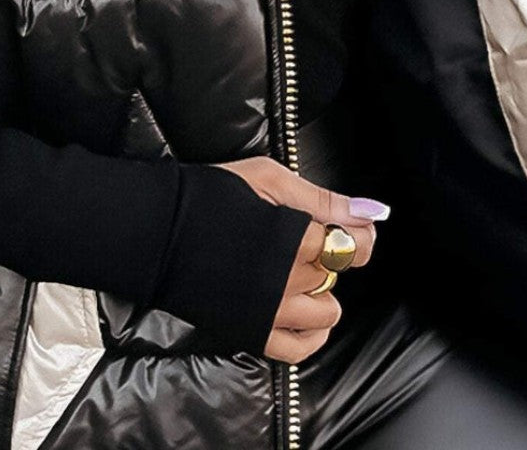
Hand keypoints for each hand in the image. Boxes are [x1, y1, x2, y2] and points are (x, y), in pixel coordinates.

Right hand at [218, 156, 385, 362]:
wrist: (157, 229)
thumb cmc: (209, 195)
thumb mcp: (267, 178)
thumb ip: (321, 199)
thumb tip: (369, 212)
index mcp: (294, 237)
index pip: (354, 245)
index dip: (354, 234)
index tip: (344, 227)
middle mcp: (288, 280)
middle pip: (335, 273)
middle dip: (324, 254)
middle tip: (296, 237)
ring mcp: (271, 311)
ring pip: (326, 311)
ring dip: (318, 292)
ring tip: (293, 271)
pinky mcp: (252, 332)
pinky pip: (301, 348)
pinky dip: (311, 332)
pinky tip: (302, 312)